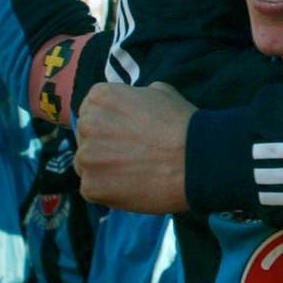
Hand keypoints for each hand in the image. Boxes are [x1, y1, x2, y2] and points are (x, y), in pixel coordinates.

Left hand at [74, 82, 192, 212]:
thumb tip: (131, 106)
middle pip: (86, 136)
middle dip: (103, 144)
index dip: (110, 122)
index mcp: (100, 97)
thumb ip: (135, 96)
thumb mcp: (161, 92)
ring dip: (104, 168)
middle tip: (131, 154)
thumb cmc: (182, 124)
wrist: (197, 161)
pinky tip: (131, 186)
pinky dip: (109, 190)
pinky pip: (93, 188)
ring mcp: (87, 157)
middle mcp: (87, 124)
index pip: (92, 110)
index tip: (127, 132)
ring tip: (132, 173)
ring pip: (86, 164)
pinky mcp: (91, 186)